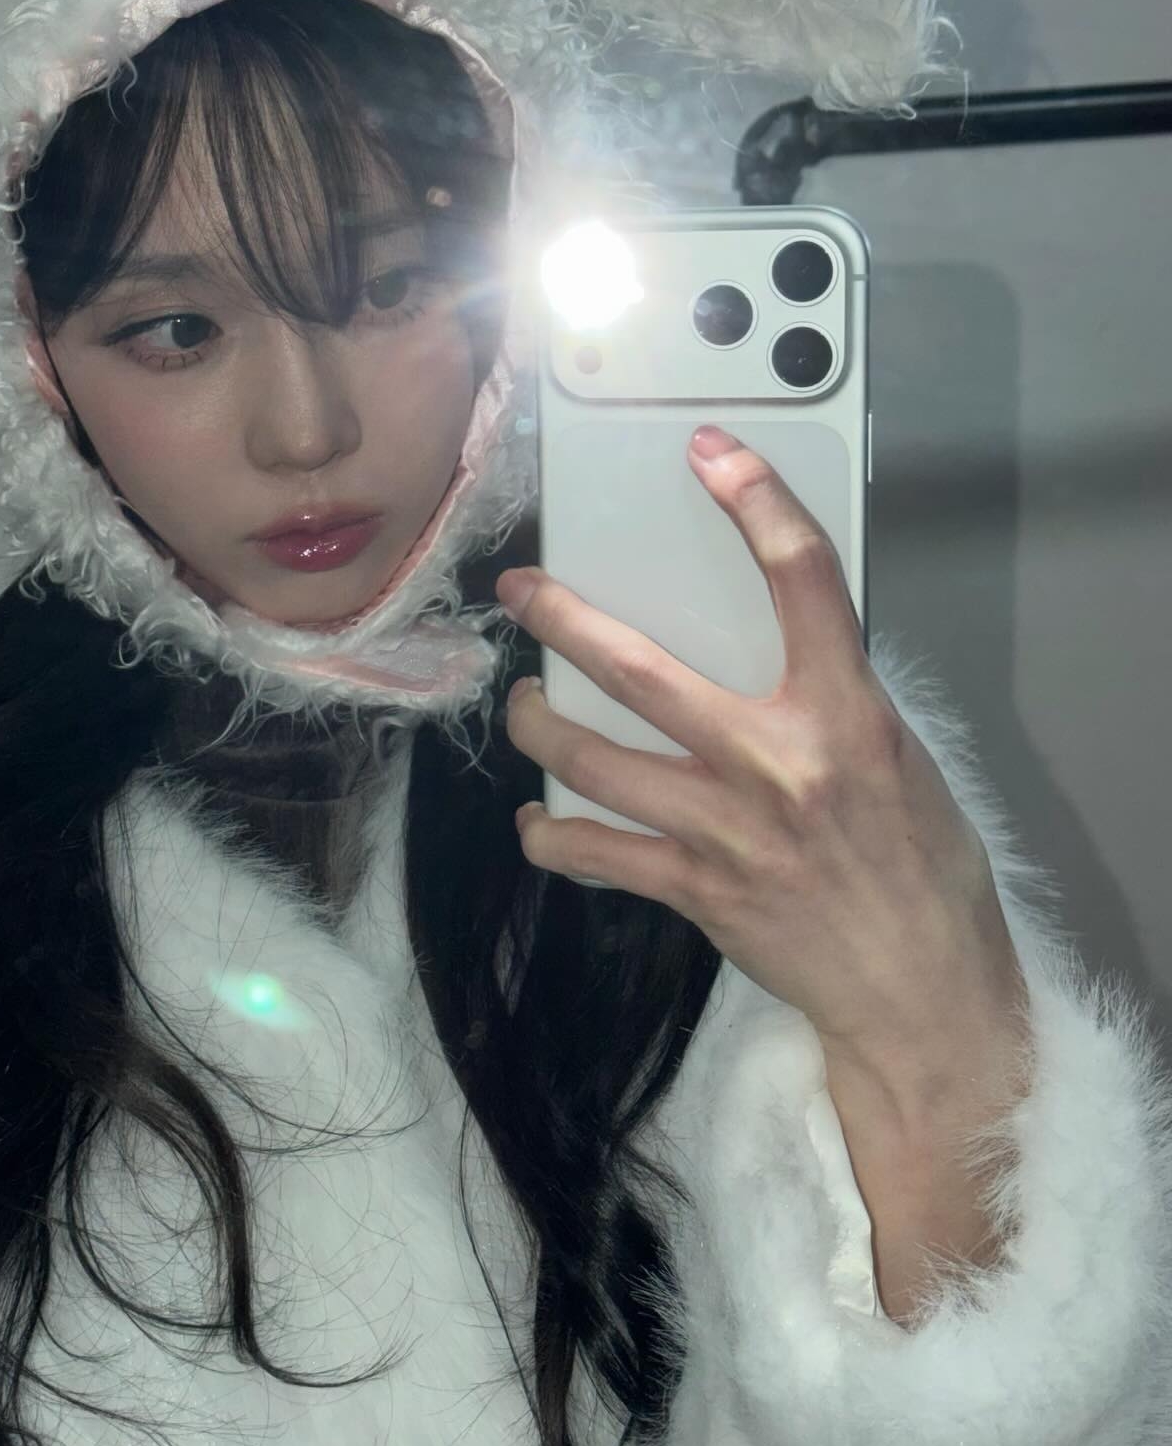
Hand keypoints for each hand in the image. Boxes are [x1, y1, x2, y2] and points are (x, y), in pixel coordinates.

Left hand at [497, 424, 1026, 1111]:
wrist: (920, 991)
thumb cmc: (922, 871)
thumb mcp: (899, 759)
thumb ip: (831, 700)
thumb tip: (763, 650)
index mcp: (845, 716)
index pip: (805, 581)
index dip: (758, 503)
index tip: (713, 454)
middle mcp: (776, 765)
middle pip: (641, 670)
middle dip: (564, 618)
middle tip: (523, 590)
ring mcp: (723, 831)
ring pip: (592, 761)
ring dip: (539, 726)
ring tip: (526, 704)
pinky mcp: (692, 889)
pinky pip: (592, 854)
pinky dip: (552, 834)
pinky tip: (539, 819)